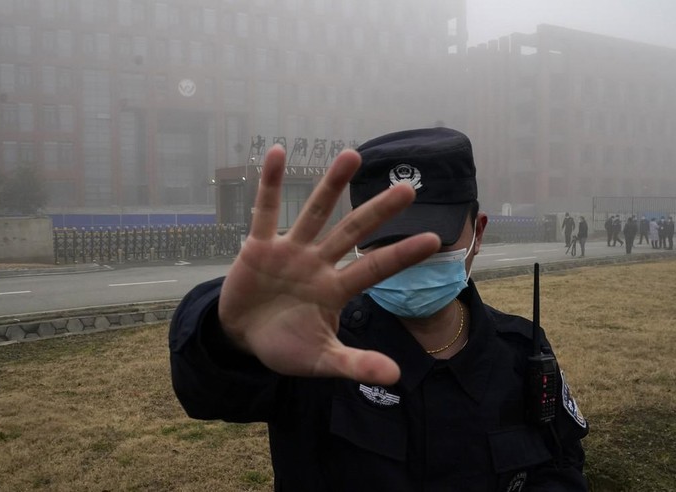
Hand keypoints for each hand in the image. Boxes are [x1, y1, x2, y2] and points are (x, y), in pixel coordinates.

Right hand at [219, 145, 439, 384]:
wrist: (242, 338)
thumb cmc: (285, 347)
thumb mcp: (320, 360)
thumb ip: (355, 365)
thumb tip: (396, 377)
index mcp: (336, 290)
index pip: (375, 269)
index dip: (401, 255)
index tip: (433, 239)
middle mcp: (318, 263)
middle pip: (353, 232)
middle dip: (379, 212)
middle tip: (409, 189)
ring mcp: (290, 251)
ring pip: (314, 212)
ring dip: (332, 185)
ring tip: (352, 155)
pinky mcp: (259, 246)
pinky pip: (264, 210)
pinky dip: (268, 183)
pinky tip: (275, 152)